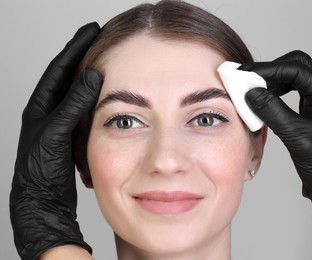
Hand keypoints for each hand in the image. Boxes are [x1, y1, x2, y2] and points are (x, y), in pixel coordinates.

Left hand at [10, 23, 101, 259]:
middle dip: (81, 54)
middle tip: (98, 36)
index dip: (75, 47)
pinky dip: (93, 95)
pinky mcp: (68, 133)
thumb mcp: (55, 131)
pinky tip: (103, 93)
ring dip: (87, 73)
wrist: (41, 199)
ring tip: (102, 57)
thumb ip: (74, 103)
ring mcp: (57, 122)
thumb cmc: (41, 169)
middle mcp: (46, 111)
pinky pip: (81, 106)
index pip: (59, 68)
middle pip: (66, 74)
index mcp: (39, 106)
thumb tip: (92, 75)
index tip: (91, 29)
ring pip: (74, 90)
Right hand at [243, 50, 311, 258]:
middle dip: (271, 71)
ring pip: (293, 82)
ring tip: (252, 92)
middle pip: (297, 68)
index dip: (269, 69)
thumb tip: (252, 93)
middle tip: (248, 79)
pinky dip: (274, 98)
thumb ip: (274, 112)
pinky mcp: (310, 118)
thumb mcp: (298, 138)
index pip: (297, 69)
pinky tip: (261, 106)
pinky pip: (289, 99)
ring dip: (272, 84)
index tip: (246, 75)